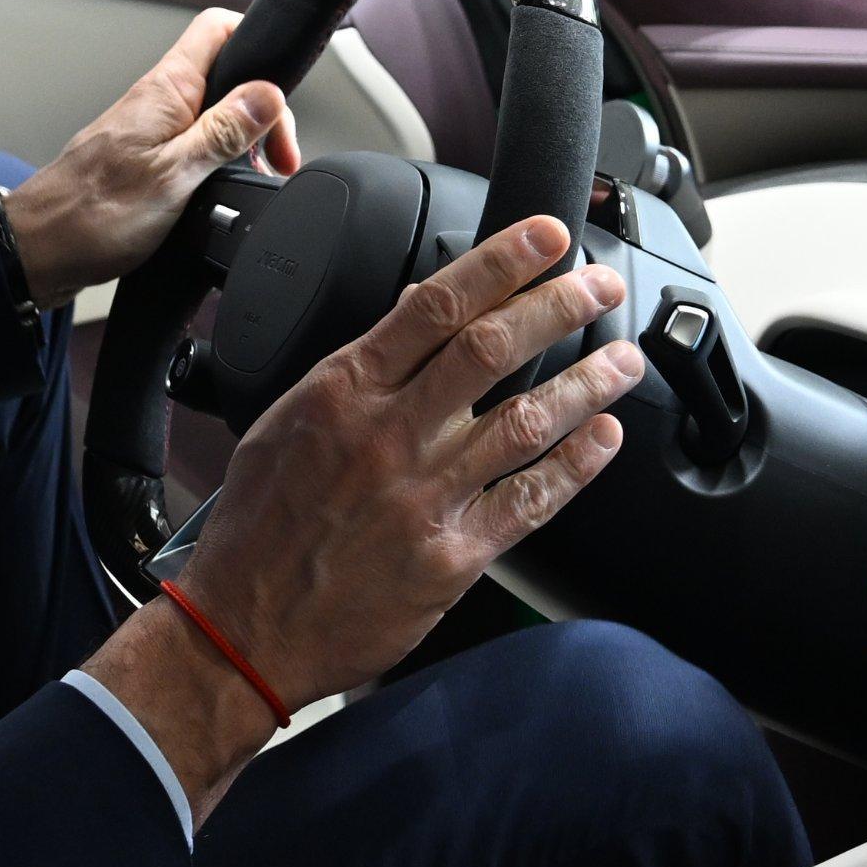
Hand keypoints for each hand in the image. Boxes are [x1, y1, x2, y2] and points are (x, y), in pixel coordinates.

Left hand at [3, 8, 302, 311]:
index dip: (258, 42)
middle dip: (263, 111)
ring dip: (243, 142)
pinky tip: (224, 191)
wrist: (42, 252)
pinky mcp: (147, 158)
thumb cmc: (91, 215)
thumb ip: (223, 131)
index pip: (219, 29)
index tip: (284, 92)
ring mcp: (152, 129)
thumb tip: (268, 93)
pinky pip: (196, 144)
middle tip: (277, 156)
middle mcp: (159, 101)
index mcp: (166, 90)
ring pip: (215, 114)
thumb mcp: (175, 175)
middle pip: (228, 76)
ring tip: (256, 176)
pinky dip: (218, 163)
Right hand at [78, 217, 638, 820]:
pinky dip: (575, 464)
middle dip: (561, 307)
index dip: (502, 262)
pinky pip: (531, 499)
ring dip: (587, 383)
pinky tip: (603, 439)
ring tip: (623, 360)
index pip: (435, 305)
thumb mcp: (282, 425)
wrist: (243, 628)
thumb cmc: (257, 529)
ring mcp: (425, 496)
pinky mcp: (451, 556)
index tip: (546, 238)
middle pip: (494, 349)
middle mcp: (388, 436)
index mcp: (342, 393)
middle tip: (600, 288)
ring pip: (527, 420)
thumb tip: (410, 327)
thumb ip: (351, 378)